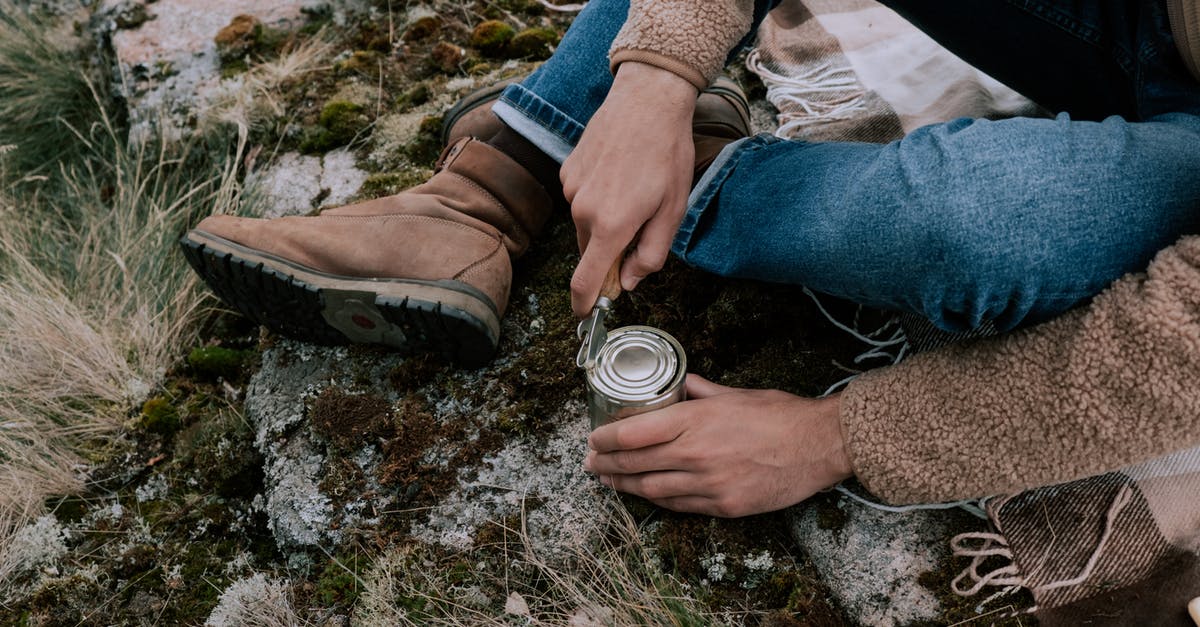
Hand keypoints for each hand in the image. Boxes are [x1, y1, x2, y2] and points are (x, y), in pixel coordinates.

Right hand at [561, 62, 697, 316]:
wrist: (647, 100)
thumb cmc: (667, 155)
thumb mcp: (672, 211)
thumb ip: (650, 254)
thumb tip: (629, 281)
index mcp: (611, 226)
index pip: (586, 281)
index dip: (584, 304)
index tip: (586, 316)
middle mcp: (583, 211)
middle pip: (591, 251)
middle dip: (610, 252)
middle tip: (642, 227)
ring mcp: (571, 189)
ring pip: (585, 224)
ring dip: (605, 222)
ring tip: (635, 189)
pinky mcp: (567, 171)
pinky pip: (580, 199)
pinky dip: (597, 198)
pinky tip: (619, 173)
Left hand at [583, 375, 853, 516]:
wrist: (820, 446)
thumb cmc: (780, 415)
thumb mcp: (735, 393)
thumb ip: (701, 391)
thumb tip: (682, 383)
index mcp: (695, 420)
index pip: (634, 432)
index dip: (606, 438)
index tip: (593, 439)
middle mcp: (696, 453)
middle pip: (635, 462)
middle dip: (606, 464)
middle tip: (590, 464)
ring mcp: (709, 484)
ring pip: (652, 488)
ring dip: (625, 485)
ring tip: (609, 480)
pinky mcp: (724, 506)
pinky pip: (679, 506)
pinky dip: (657, 500)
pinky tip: (645, 495)